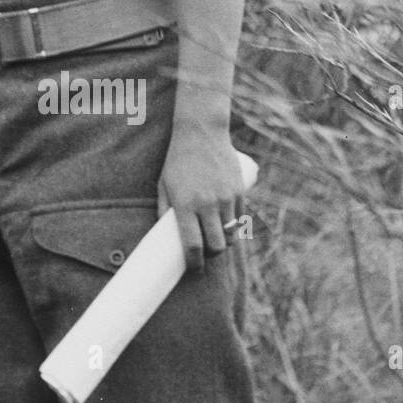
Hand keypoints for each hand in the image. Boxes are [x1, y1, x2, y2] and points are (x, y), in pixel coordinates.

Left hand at [157, 126, 243, 273]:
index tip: (194, 269)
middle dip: (211, 256)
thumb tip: (166, 235)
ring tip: (215, 241)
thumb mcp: (163, 184)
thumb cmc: (177, 160)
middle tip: (205, 256)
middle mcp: (207, 204)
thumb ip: (164, 210)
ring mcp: (225, 198)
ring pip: (231, 235)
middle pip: (216, 246)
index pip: (192, 245)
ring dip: (224, 242)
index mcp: (185, 204)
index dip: (194, 263)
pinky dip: (234, 227)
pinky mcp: (239, 192)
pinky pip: (239, 219)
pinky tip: (226, 227)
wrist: (201, 133)